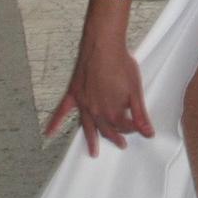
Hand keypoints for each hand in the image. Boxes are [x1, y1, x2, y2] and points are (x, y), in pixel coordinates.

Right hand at [45, 0, 153, 154]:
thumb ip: (141, 114)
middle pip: (107, 129)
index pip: (125, 126)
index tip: (140, 128)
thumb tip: (148, 133)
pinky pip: (62, 111)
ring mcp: (83, 104)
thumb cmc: (121, 64)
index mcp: (113, 111)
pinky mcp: (74, 94)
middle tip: (122, 144)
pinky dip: (55, 123)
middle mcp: (96, 111)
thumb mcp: (136, 90)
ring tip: (94, 152)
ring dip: (92, 139)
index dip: (134, 128)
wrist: (104, 45)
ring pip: (88, 126)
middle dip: (116, 137)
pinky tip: (49, 133)